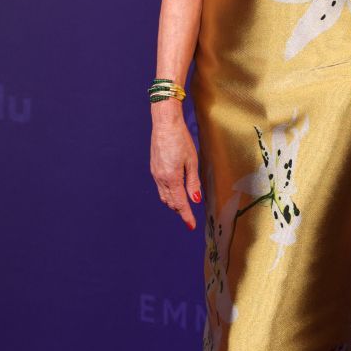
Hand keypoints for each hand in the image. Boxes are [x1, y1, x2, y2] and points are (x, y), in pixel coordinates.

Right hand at [150, 106, 200, 229]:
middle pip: (171, 202)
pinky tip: (174, 191)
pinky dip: (168, 194)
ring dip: (173, 203)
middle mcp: (161, 179)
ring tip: (183, 207)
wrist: (164, 124)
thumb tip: (196, 200)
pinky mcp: (154, 169)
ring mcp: (155, 174)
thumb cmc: (180, 139)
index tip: (191, 226)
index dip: (186, 216)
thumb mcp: (192, 161)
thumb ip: (193, 183)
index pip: (180, 203)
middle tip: (190, 217)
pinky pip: (160, 188)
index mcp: (172, 178)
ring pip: (164, 196)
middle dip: (180, 211)